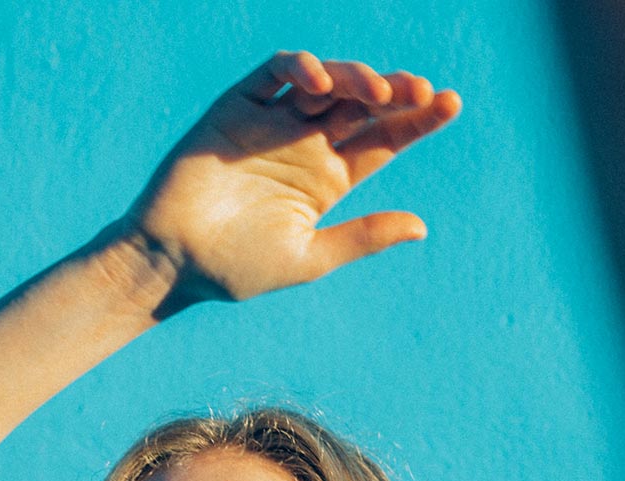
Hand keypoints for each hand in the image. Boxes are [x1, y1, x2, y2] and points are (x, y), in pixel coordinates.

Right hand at [116, 49, 461, 307]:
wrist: (173, 260)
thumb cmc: (237, 268)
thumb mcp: (310, 256)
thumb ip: (362, 236)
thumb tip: (422, 226)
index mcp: (330, 179)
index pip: (383, 140)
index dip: (417, 122)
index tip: (451, 105)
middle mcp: (308, 144)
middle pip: (364, 104)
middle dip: (396, 93)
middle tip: (424, 93)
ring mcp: (275, 121)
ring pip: (328, 82)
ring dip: (357, 78)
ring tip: (380, 92)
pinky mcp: (240, 105)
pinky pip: (277, 73)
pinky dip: (301, 68)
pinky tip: (320, 84)